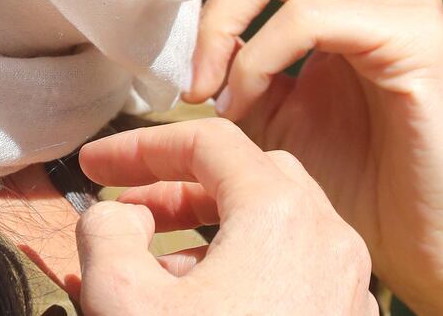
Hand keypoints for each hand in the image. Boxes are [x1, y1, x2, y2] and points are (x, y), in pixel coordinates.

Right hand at [76, 117, 377, 315]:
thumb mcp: (121, 301)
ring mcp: (348, 292)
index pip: (207, 143)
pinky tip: (199, 308)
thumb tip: (120, 217)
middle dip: (180, 185)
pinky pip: (296, 274)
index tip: (95, 165)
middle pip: (250, 176)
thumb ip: (105, 232)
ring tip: (152, 265)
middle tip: (126, 207)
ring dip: (211, 230)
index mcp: (282, 215)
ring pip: (276, 226)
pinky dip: (246, 269)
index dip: (140, 146)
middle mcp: (330, 242)